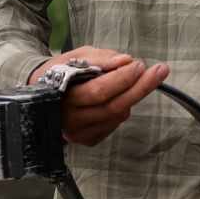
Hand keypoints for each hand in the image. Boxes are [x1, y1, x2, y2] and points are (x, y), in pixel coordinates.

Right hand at [29, 46, 168, 146]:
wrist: (40, 95)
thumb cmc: (59, 72)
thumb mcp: (74, 57)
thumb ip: (100, 58)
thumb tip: (126, 60)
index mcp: (61, 96)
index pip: (98, 91)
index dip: (122, 78)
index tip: (139, 64)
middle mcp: (69, 120)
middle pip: (113, 107)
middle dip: (140, 87)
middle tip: (159, 70)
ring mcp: (78, 134)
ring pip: (117, 116)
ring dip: (133, 96)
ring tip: (137, 78)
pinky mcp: (87, 141)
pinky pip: (114, 124)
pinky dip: (123, 107)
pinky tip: (121, 96)